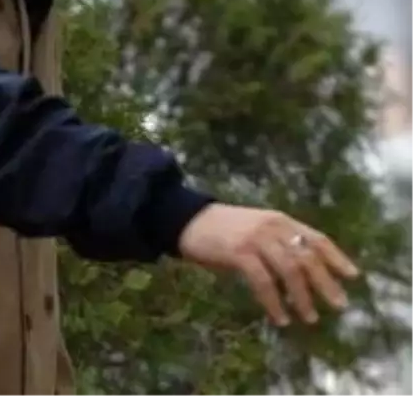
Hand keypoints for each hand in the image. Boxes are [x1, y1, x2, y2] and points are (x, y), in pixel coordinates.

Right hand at [178, 203, 359, 326]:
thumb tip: (305, 272)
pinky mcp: (239, 253)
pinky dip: (275, 303)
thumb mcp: (256, 229)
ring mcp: (255, 239)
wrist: (186, 220)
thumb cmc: (222, 228)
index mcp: (278, 220)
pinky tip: (279, 317)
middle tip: (338, 305)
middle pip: (307, 257)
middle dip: (325, 284)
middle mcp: (271, 226)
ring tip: (308, 318)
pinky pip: (264, 283)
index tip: (353, 276)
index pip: (316, 238)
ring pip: (289, 272)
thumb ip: (278, 242)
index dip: (336, 257)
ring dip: (301, 298)